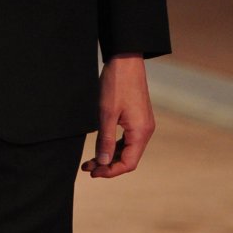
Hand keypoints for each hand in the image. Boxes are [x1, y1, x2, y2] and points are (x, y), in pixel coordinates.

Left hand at [80, 54, 154, 178]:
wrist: (126, 60)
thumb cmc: (116, 84)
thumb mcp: (106, 113)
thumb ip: (106, 140)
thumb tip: (104, 162)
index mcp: (141, 132)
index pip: (128, 163)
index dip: (110, 171)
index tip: (92, 172)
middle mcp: (146, 130)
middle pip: (128, 158)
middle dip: (108, 165)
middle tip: (87, 166)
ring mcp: (143, 124)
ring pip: (128, 149)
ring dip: (110, 156)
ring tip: (90, 160)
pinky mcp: (138, 118)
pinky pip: (128, 139)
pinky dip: (115, 145)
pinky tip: (102, 146)